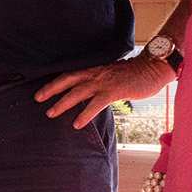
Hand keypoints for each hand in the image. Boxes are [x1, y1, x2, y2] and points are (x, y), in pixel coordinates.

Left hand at [36, 57, 173, 128]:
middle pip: (67, 80)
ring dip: (62, 103)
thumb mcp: (112, 74)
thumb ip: (100, 82)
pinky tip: (77, 124)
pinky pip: (95, 104)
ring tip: (50, 113)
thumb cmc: (135, 73)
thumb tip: (90, 92)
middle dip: (51, 90)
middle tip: (37, 99)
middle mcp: (96, 74)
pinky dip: (85, 114)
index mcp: (95, 69)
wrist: (153, 67)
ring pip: (77, 92)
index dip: (55, 82)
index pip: (70, 74)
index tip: (42, 89)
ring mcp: (104, 82)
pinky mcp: (114, 91)